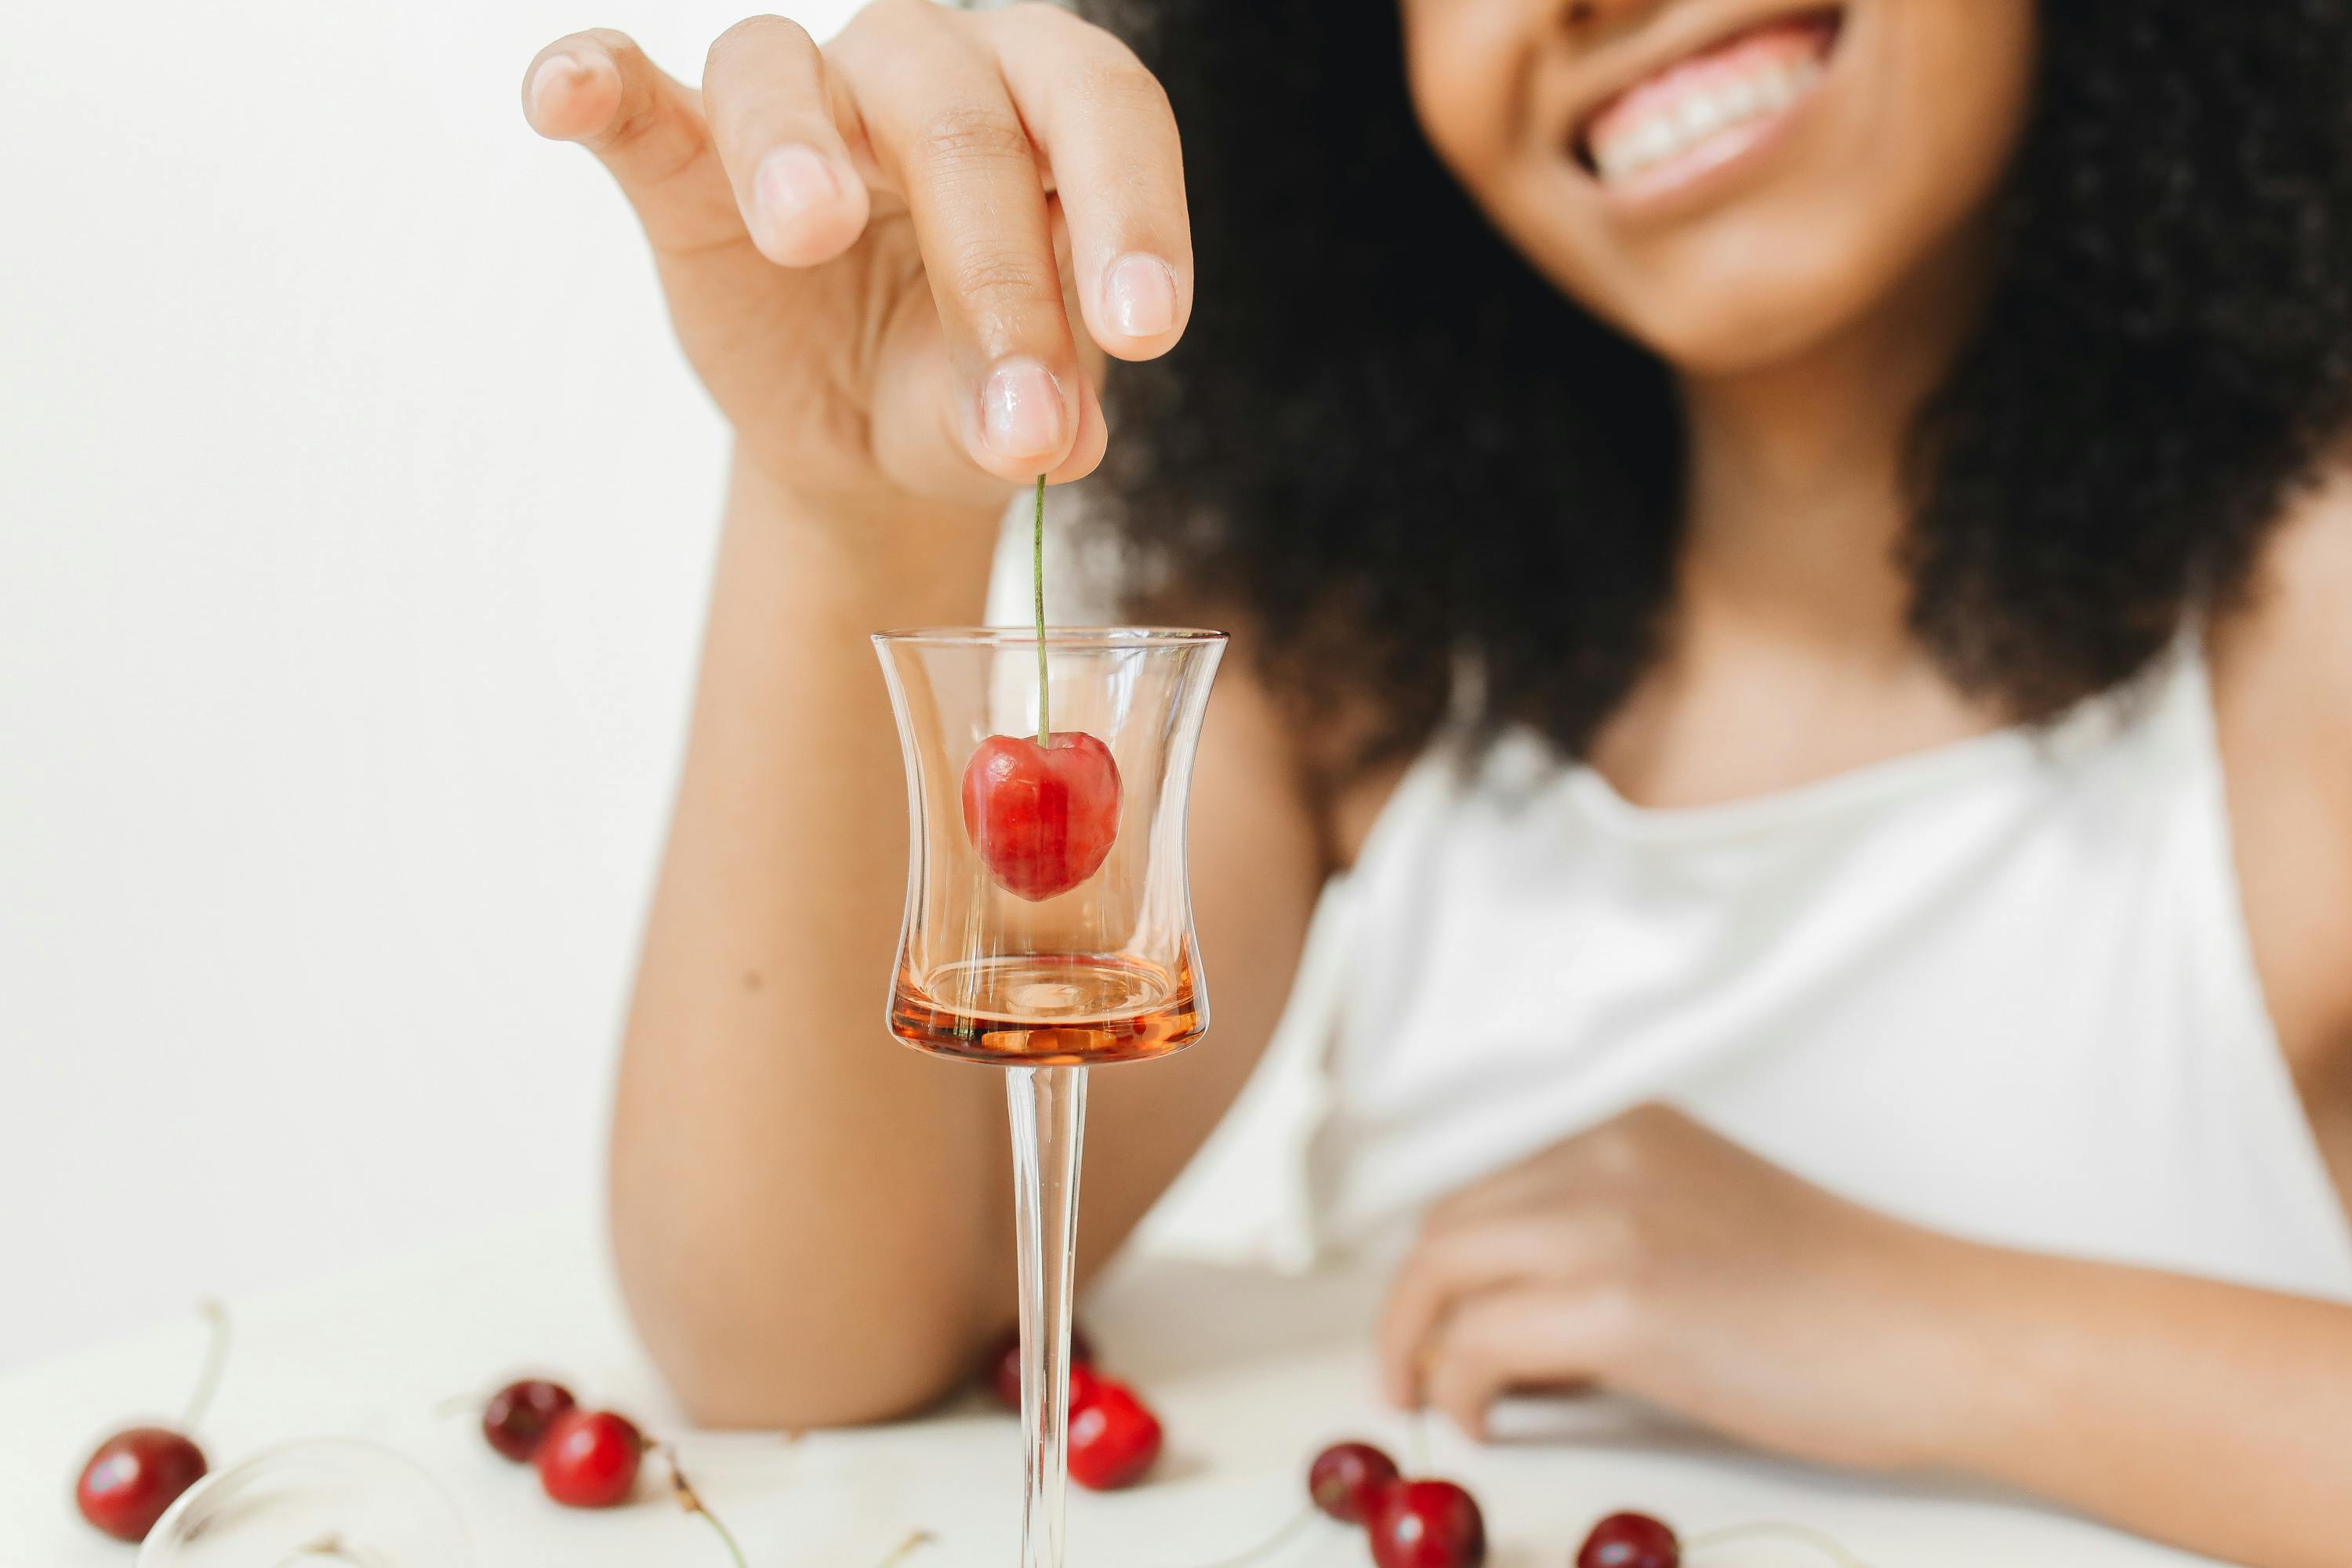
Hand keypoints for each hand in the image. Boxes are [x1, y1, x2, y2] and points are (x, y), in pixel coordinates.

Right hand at [520, 3, 1191, 515]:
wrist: (865, 432)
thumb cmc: (962, 386)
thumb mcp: (1006, 418)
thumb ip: (1028, 414)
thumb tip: (1045, 437)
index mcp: (1042, 109)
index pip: (1100, 108)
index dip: (1132, 209)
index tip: (1145, 333)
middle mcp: (926, 70)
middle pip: (957, 112)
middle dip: (990, 265)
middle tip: (1012, 407)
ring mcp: (798, 105)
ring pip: (785, 68)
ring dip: (792, 142)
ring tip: (806, 229)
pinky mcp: (680, 158)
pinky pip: (629, 91)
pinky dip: (593, 81)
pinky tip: (564, 99)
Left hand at [1378, 1104, 1988, 1471]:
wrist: (1942, 1335)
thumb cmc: (1851, 1307)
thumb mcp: (1708, 1232)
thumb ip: (1614, 1244)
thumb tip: (1514, 1321)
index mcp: (1628, 1131)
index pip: (1490, 1190)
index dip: (1450, 1264)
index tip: (1435, 1320)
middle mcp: (1605, 1154)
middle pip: (1449, 1224)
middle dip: (1414, 1303)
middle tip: (1410, 1369)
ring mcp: (1607, 1220)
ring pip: (1445, 1271)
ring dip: (1417, 1341)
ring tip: (1431, 1399)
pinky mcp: (1619, 1301)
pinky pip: (1480, 1342)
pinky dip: (1458, 1386)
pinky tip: (1481, 1421)